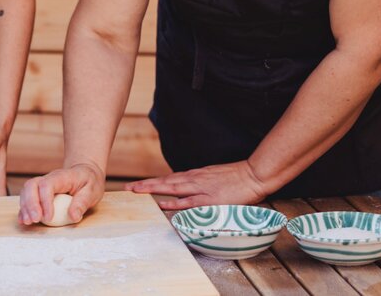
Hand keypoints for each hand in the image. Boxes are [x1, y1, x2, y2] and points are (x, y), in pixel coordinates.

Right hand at [18, 161, 104, 225]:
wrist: (85, 172)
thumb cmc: (89, 181)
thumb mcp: (92, 190)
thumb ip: (82, 203)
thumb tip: (74, 217)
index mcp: (61, 177)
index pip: (47, 185)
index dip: (45, 201)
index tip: (49, 218)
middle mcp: (48, 178)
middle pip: (32, 186)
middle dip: (30, 204)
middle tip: (35, 220)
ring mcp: (42, 184)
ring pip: (26, 191)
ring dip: (25, 207)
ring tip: (28, 222)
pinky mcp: (39, 193)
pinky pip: (27, 198)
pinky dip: (24, 209)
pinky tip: (23, 220)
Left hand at [124, 160, 268, 209]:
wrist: (253, 174)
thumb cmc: (235, 177)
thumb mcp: (213, 177)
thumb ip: (200, 183)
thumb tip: (188, 189)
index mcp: (194, 176)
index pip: (168, 179)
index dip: (151, 182)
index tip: (136, 185)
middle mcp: (194, 180)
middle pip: (164, 182)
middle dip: (145, 185)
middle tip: (127, 189)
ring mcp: (201, 189)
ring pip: (171, 188)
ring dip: (153, 190)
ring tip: (136, 192)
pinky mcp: (210, 198)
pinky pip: (189, 202)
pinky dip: (175, 203)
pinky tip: (163, 205)